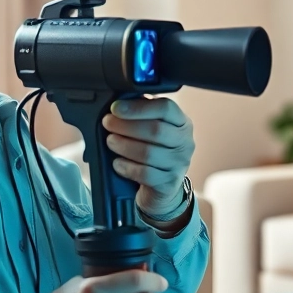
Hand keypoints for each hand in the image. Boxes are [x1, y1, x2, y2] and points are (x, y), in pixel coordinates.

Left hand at [102, 97, 194, 219]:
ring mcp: (179, 164)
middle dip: (126, 125)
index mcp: (181, 122)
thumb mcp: (152, 130)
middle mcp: (184, 142)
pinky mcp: (170, 183)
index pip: (165, 108)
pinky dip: (127, 167)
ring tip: (110, 141)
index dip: (138, 107)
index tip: (116, 108)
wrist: (161, 187)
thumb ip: (141, 115)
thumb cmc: (152, 152)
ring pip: (148, 152)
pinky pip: (145, 174)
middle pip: (155, 130)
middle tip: (108, 123)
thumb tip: (118, 105)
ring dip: (124, 145)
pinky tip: (117, 163)